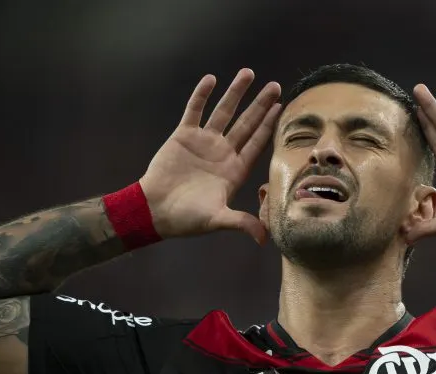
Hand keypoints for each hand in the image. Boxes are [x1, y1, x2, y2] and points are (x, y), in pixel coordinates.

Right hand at [140, 69, 281, 244]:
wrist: (154, 210)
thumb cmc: (186, 219)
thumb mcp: (217, 220)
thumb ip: (241, 222)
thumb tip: (264, 238)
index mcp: (234, 171)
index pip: (256, 143)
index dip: (268, 126)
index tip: (281, 108)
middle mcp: (222, 153)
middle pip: (246, 124)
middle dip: (260, 105)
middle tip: (275, 86)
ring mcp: (203, 143)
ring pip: (223, 112)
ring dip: (235, 93)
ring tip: (248, 73)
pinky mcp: (183, 136)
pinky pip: (194, 111)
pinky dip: (202, 95)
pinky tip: (211, 79)